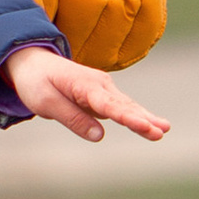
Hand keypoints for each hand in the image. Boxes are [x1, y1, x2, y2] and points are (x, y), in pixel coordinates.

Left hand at [3, 50, 168, 144]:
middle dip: (144, 119)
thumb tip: (100, 136)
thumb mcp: (45, 102)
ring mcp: (103, 88)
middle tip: (162, 132)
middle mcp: (99, 84)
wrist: (33, 62)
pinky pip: (122, 107)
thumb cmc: (36, 82)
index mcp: (84, 85)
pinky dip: (138, 116)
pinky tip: (154, 125)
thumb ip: (72, 118)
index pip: (109, 106)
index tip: (145, 127)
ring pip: (127, 106)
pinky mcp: (102, 95)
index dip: (128, 118)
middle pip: (124, 105)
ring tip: (165, 130)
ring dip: (146, 118)